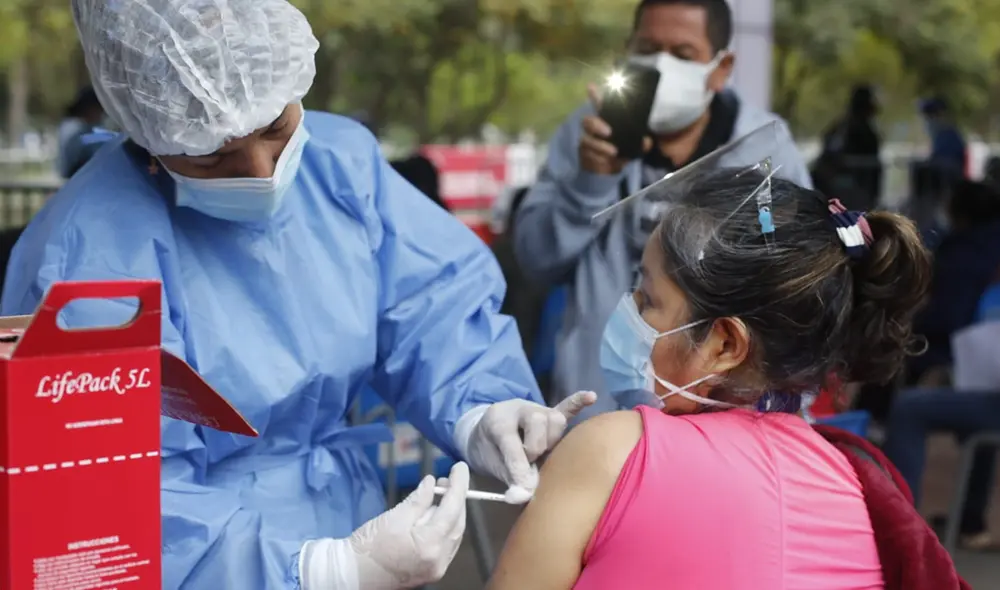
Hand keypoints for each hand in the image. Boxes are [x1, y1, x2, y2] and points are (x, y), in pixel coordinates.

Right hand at [349, 462, 469, 589]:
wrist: (352, 575)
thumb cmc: (368, 546)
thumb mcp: (394, 517)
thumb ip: (418, 500)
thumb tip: (432, 483)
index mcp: (429, 545)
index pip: (453, 509)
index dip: (459, 485)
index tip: (460, 467)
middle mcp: (439, 560)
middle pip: (458, 523)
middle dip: (455, 499)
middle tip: (445, 480)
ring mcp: (437, 569)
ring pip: (454, 534)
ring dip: (450, 513)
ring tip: (438, 495)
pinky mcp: (431, 571)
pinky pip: (446, 545)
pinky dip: (444, 527)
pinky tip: (433, 516)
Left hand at [465, 391, 596, 498]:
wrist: (484, 432)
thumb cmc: (489, 450)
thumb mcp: (490, 465)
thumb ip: (509, 478)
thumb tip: (524, 496)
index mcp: (497, 420)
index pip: (512, 442)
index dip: (519, 469)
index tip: (524, 490)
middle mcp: (520, 409)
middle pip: (538, 421)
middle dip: (535, 447)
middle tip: (529, 461)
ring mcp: (537, 408)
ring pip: (555, 419)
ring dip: (551, 439)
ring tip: (543, 451)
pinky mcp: (551, 413)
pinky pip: (566, 406)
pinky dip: (577, 403)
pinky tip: (590, 397)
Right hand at [579, 84, 651, 174]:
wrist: (613, 169)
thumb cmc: (623, 149)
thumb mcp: (635, 145)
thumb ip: (641, 142)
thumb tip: (645, 141)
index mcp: (606, 121)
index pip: (599, 105)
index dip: (594, 96)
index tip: (591, 86)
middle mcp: (593, 130)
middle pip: (587, 122)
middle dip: (596, 125)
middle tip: (609, 132)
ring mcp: (586, 143)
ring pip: (587, 141)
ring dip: (600, 147)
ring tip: (613, 152)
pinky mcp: (583, 157)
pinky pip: (587, 158)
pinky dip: (598, 161)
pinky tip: (607, 163)